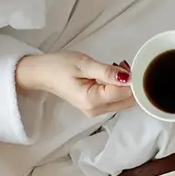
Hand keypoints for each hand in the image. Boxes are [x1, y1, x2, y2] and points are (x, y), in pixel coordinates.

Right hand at [15, 51, 133, 116]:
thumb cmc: (58, 66)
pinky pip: (114, 100)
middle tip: (124, 64)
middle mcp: (96, 110)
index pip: (125, 93)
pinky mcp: (94, 107)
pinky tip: (112, 75)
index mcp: (93, 100)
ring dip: (125, 85)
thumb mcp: (84, 64)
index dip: (133, 80)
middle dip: (131, 84)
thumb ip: (107, 72)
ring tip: (117, 67)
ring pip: (123, 101)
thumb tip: (128, 77)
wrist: (41, 74)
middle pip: (127, 101)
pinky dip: (118, 88)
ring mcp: (95, 111)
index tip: (130, 66)